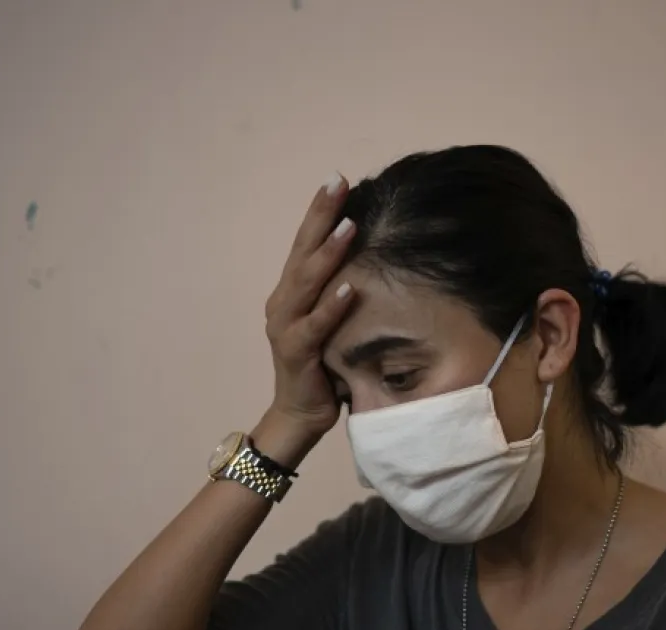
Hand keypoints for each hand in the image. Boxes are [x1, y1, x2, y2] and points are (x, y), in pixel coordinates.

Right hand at [262, 173, 356, 435]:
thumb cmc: (324, 366)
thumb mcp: (335, 322)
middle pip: (302, 251)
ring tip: (349, 226)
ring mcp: (285, 326)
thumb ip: (344, 293)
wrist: (300, 414)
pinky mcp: (295, 353)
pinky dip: (331, 307)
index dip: (320, 211)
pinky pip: (314, 326)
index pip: (306, 243)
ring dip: (327, 253)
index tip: (337, 178)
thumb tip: (381, 261)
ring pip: (305, 282)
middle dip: (320, 216)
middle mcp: (283, 302)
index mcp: (292, 291)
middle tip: (337, 183)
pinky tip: (350, 288)